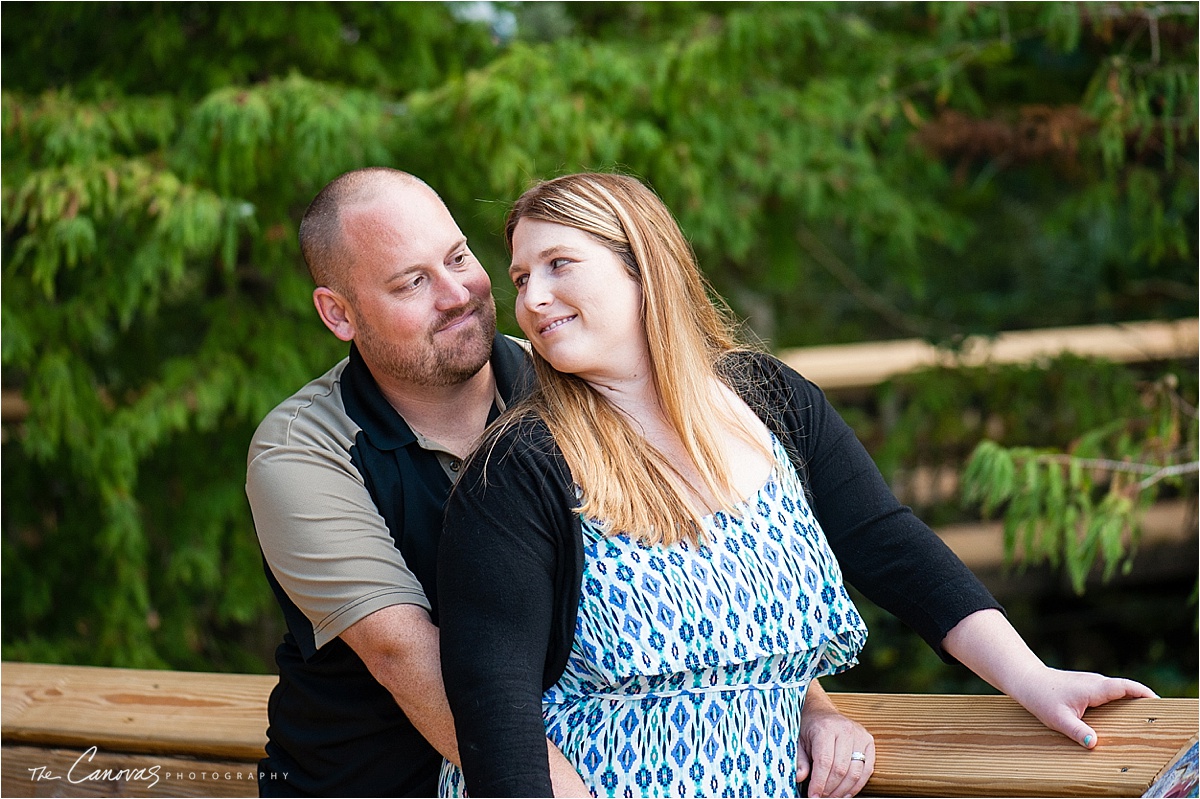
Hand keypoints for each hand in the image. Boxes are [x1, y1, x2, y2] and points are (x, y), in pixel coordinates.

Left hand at [798, 687, 873, 797]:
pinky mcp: (869, 742)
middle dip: (830, 789)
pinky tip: (846, 792)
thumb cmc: (809, 726)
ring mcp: (860, 735)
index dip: (819, 782)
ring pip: (855, 772)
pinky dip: (857, 785)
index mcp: (826, 728)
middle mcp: (845, 730)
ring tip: (832, 796)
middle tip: (821, 797)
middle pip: (841, 769)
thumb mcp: (798, 740)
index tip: (813, 795)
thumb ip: (800, 759)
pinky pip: (867, 769)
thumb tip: (800, 777)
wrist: (821, 711)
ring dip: (843, 790)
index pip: (825, 761)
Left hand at [1008, 664, 1157, 748]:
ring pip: (1117, 692)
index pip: (1127, 688)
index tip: (1159, 704)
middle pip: (1127, 690)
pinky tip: (1118, 718)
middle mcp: (1096, 682)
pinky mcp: (1086, 687)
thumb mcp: (1057, 718)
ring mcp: (1091, 683)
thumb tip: (1094, 744)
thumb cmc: (1040, 696)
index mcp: (1095, 687)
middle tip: (1155, 720)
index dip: (1144, 694)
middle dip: (1142, 702)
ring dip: (1130, 703)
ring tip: (1142, 722)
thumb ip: (1077, 731)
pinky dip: (1118, 703)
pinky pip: (1108, 694)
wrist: (1024, 680)